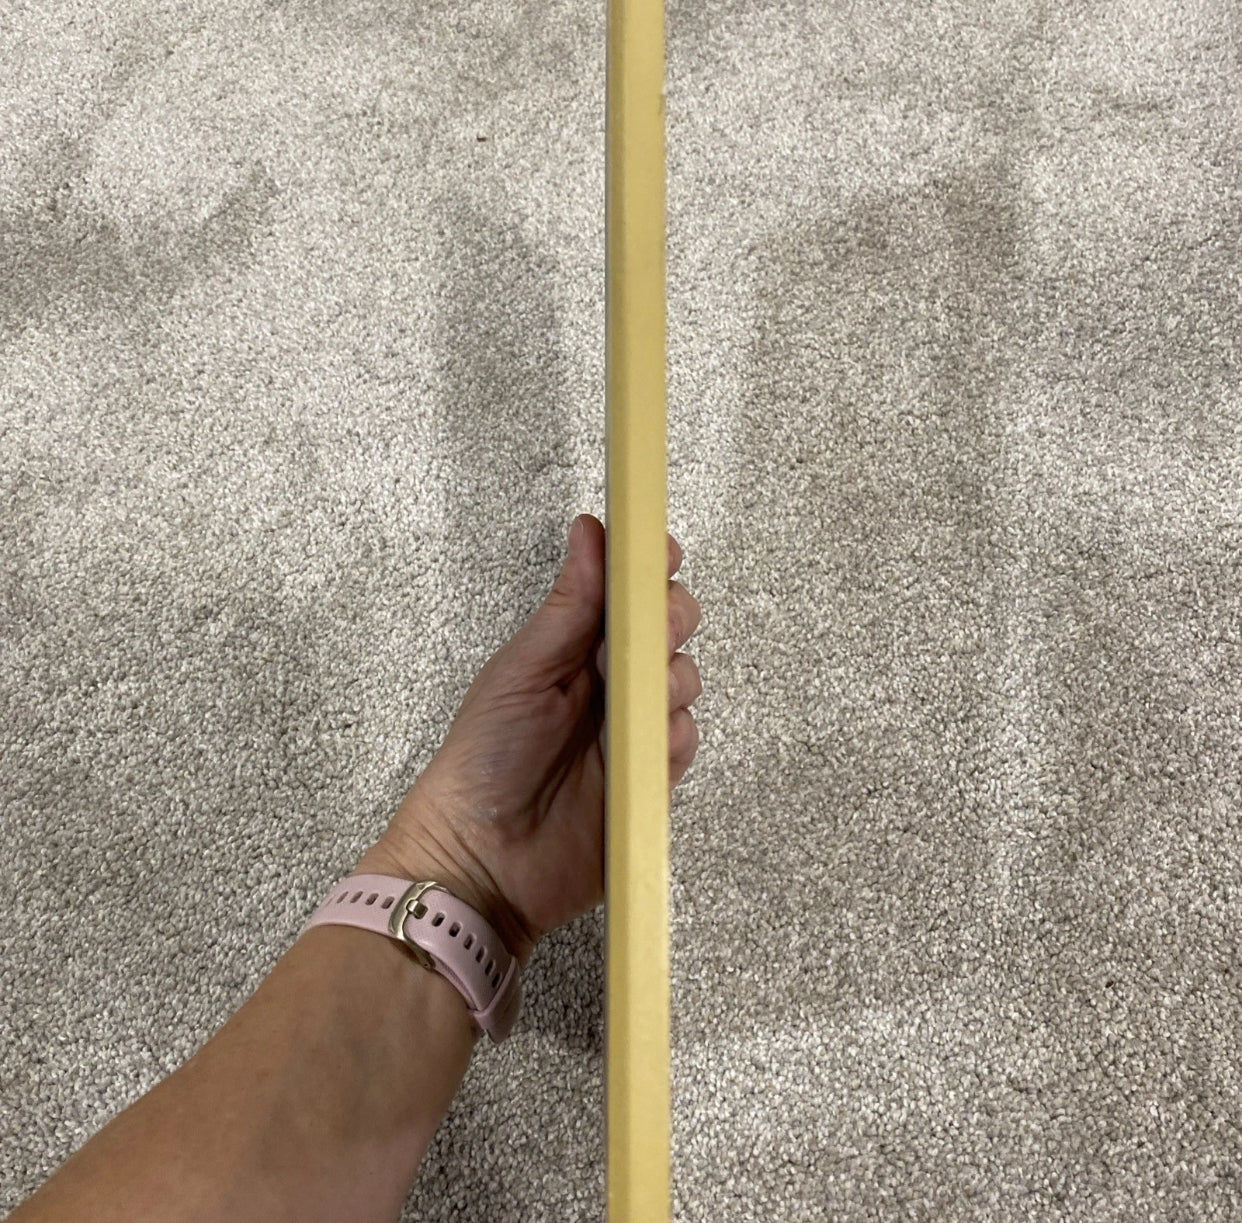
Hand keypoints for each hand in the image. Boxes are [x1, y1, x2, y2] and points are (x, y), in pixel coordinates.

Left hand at [356, 514, 701, 968]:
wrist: (482, 862)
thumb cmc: (482, 761)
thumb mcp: (522, 670)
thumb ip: (571, 605)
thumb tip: (591, 531)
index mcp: (571, 648)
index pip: (626, 593)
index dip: (650, 568)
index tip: (662, 551)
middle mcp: (607, 683)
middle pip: (667, 629)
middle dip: (670, 618)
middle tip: (649, 631)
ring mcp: (630, 730)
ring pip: (683, 680)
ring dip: (670, 679)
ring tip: (629, 702)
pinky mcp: (651, 778)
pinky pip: (684, 741)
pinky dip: (673, 735)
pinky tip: (647, 743)